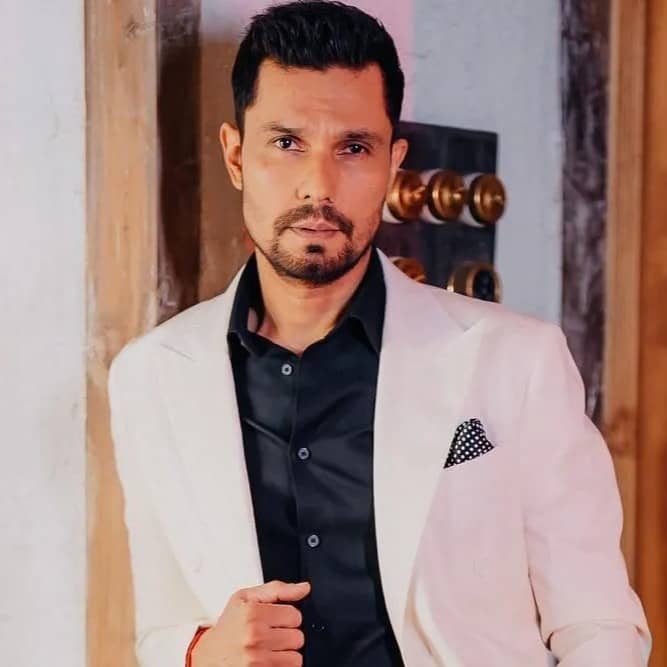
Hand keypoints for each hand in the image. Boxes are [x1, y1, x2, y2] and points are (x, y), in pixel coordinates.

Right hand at [191, 580, 309, 666]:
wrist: (207, 656)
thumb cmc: (228, 626)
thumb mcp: (246, 598)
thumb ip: (277, 590)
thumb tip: (304, 588)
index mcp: (252, 613)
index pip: (295, 615)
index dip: (288, 617)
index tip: (276, 620)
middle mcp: (254, 637)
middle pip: (298, 638)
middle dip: (288, 636)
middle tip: (272, 636)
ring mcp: (256, 661)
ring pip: (296, 659)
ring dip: (286, 655)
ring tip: (270, 650)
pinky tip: (268, 661)